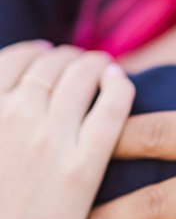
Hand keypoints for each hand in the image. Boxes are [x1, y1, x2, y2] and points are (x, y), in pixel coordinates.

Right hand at [0, 42, 130, 218]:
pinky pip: (112, 107)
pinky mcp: (85, 165)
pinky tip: (119, 83)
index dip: (35, 53)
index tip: (45, 56)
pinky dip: (117, 86)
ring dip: (93, 65)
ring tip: (101, 68)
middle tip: (79, 64)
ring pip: (82, 76)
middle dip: (67, 58)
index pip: (14, 60)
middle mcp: (11, 116)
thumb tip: (16, 93)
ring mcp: (49, 139)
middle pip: (50, 64)